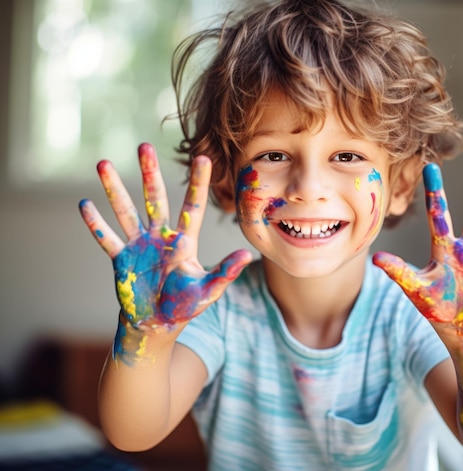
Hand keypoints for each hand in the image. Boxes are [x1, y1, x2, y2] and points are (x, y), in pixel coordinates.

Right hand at [79, 143, 252, 330]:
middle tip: (144, 147)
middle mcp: (161, 237)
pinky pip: (107, 239)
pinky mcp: (121, 259)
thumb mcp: (207, 290)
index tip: (204, 157)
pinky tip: (85, 203)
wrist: (157, 323)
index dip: (198, 183)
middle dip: (149, 173)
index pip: (193, 206)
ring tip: (104, 163)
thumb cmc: (185, 306)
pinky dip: (96, 224)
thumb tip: (247, 254)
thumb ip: (225, 272)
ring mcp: (139, 245)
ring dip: (114, 189)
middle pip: (155, 199)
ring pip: (126, 212)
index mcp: (185, 242)